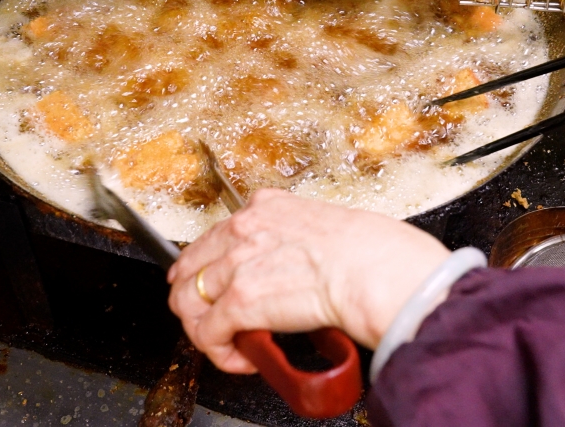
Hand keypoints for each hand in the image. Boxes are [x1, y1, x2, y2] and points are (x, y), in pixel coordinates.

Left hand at [166, 189, 449, 373]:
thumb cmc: (369, 251)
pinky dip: (220, 353)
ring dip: (203, 329)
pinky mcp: (240, 301)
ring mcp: (237, 264)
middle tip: (211, 321)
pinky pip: (208, 333)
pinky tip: (242, 358)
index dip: (205, 267)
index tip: (209, 285)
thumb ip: (293, 238)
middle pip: (188, 268)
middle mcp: (243, 228)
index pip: (213, 237)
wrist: (376, 270)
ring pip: (188, 301)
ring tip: (226, 344)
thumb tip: (293, 265)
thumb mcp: (321, 223)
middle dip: (195, 299)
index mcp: (264, 207)